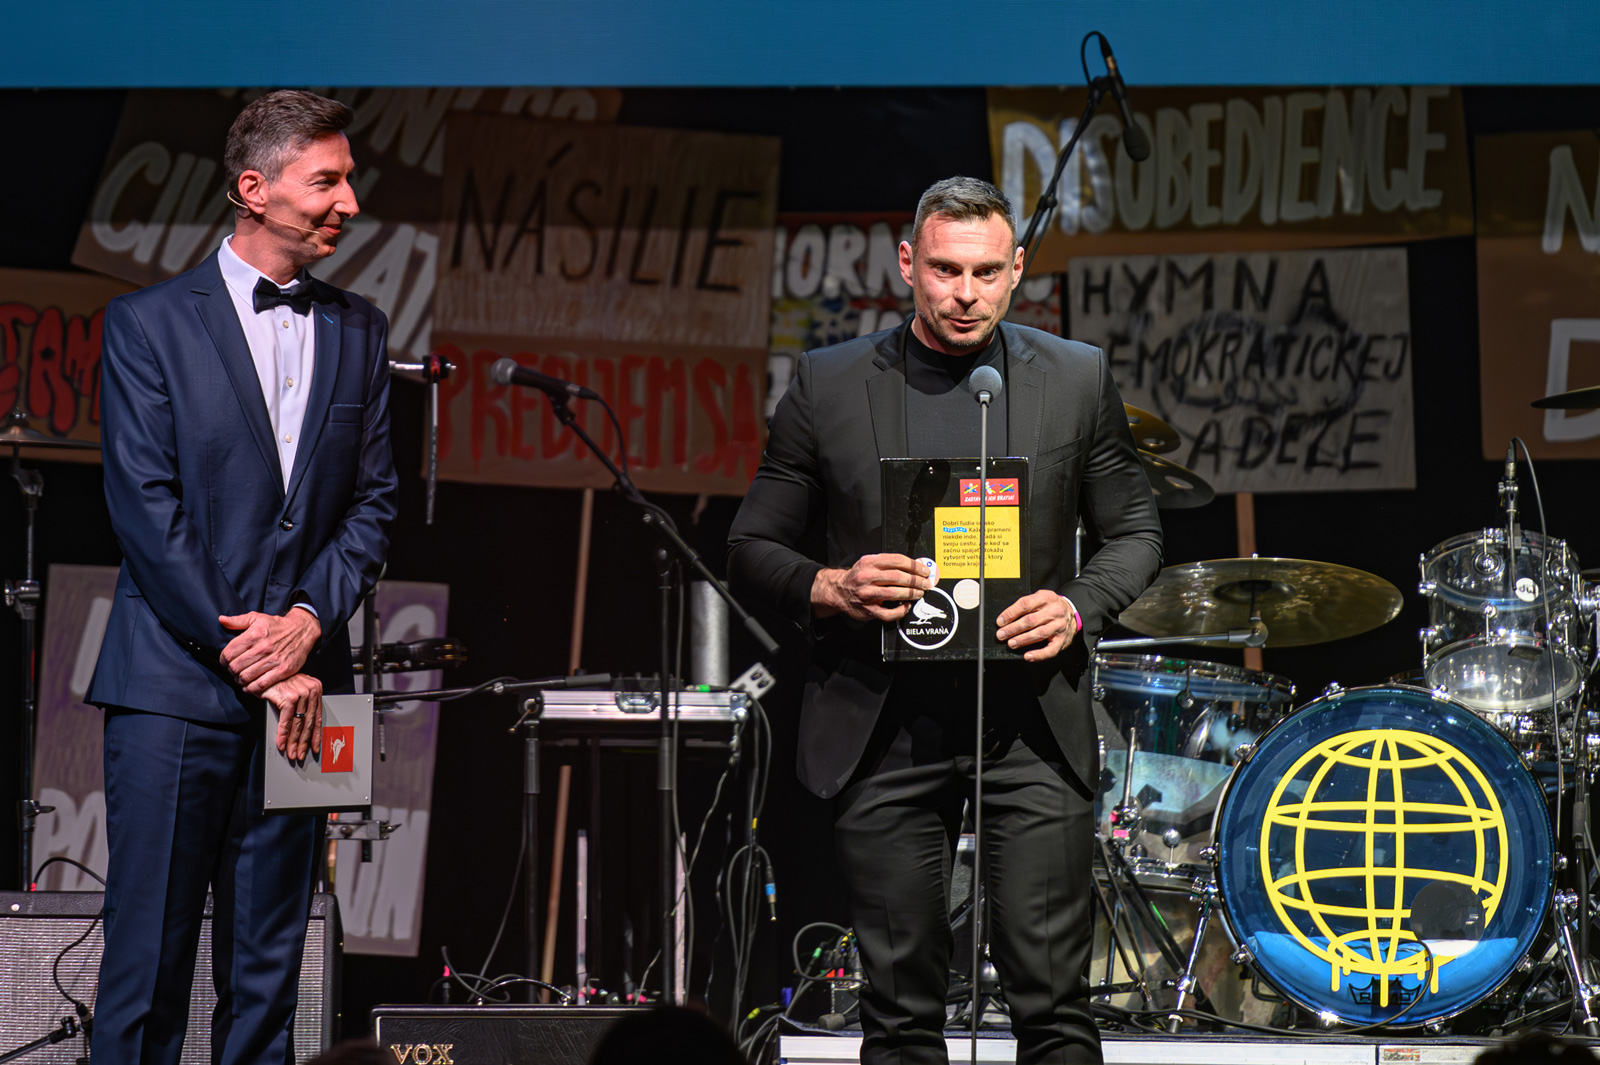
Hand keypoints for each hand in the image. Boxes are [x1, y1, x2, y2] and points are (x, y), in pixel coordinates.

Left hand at [219, 608, 320, 694]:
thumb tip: (221, 620)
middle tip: (234, 671)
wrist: (302, 630)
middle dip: (231, 671)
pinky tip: (250, 686)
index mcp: (254, 634)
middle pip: (235, 667)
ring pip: (246, 677)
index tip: (226, 662)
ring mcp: (273, 660)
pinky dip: (252, 688)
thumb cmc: (277, 625)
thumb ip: (238, 620)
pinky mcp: (283, 670)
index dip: (223, 660)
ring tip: (241, 678)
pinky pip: (261, 684)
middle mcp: (263, 648)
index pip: (228, 653)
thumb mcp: (257, 617)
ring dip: (240, 680)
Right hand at [264, 673, 322, 761]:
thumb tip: (303, 731)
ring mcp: (301, 694)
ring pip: (298, 724)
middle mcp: (311, 691)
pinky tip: (281, 744)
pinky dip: (283, 734)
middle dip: (304, 742)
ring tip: (291, 753)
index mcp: (316, 690)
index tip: (314, 747)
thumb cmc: (278, 682)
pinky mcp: (289, 697)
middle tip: (300, 755)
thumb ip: (301, 707)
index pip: (317, 717)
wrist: (263, 671)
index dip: (315, 735)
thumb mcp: (294, 693)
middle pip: (308, 723)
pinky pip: (286, 721)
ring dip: (294, 742)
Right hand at [812, 553, 936, 621]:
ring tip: (919, 593)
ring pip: (895, 593)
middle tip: (925, 583)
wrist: (839, 591)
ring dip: (911, 593)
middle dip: (916, 580)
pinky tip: (906, 605)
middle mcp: (867, 577)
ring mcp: (867, 594)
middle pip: (898, 577)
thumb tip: (914, 566)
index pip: (897, 561)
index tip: (923, 570)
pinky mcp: (868, 610)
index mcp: (869, 562)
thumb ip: (888, 564)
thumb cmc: (858, 577)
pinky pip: (889, 613)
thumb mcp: (869, 563)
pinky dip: (901, 610)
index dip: (914, 565)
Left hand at [996, 590, 1078, 662]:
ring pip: (1039, 634)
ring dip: (1023, 640)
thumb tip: (1005, 618)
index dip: (1011, 613)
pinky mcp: (1062, 639)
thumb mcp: (1040, 598)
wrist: (1072, 612)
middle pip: (1031, 620)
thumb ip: (1026, 605)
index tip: (1000, 621)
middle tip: (1002, 635)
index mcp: (1046, 598)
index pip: (1025, 604)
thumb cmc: (1051, 606)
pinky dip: (1038, 654)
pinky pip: (1050, 650)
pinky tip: (1028, 656)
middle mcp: (1054, 611)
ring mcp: (1059, 626)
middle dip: (1013, 629)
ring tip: (1011, 643)